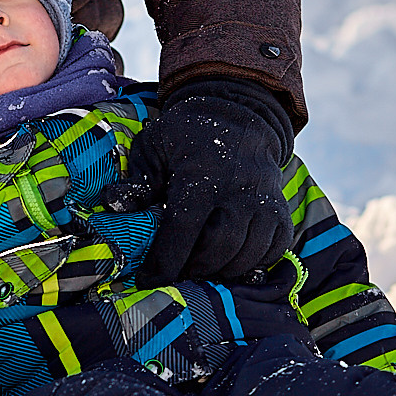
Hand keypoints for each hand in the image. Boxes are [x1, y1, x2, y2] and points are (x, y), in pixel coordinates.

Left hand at [122, 80, 293, 287]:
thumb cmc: (187, 135)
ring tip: (199, 267)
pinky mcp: (281, 211)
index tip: (147, 280)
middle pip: (218, 248)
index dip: (164, 261)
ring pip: (246, 255)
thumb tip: (113, 205)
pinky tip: (229, 260)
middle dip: (193, 269)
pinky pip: (272, 251)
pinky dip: (252, 264)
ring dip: (220, 270)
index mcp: (202, 175)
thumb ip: (138, 180)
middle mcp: (239, 191)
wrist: (238, 114)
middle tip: (176, 273)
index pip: (184, 229)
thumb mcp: (154, 147)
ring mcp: (265, 202)